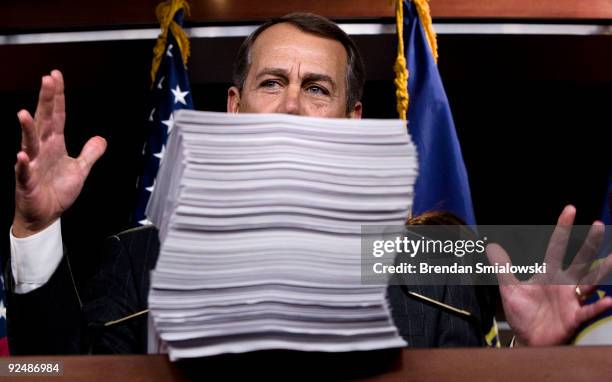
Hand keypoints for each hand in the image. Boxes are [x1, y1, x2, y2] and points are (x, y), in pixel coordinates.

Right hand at [13, 70, 106, 236]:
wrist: (46, 215)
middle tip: (47, 79)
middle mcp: (41, 149)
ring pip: (28, 142)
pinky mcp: (27, 182)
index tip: (56, 75)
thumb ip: (90, 153)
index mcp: (54, 144)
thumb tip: (101, 138)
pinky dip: (23, 164)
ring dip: (27, 128)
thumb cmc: (58, 191)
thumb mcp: (80, 170)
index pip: (57, 115)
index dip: (57, 96)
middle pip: (43, 120)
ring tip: (25, 113)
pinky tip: (21, 155)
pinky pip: (24, 171)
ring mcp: (32, 164)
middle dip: (45, 101)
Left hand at [486, 205, 611, 345]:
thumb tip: (491, 246)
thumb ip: (503, 267)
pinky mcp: (574, 317)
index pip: (557, 246)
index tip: (570, 209)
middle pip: (580, 259)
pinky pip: (589, 310)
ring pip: (591, 281)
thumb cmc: (523, 313)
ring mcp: (571, 299)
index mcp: (549, 273)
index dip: (563, 228)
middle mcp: (564, 283)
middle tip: (598, 224)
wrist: (527, 339)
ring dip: (602, 270)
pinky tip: (608, 300)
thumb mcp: (509, 289)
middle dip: (589, 243)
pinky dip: (598, 306)